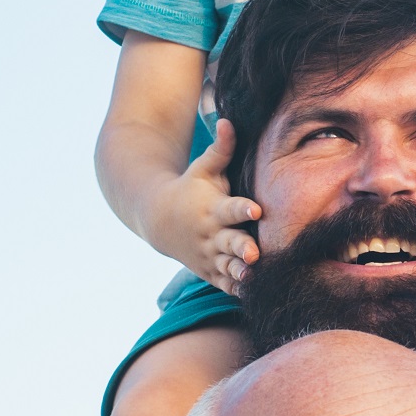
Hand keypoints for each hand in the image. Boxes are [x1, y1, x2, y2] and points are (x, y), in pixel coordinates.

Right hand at [142, 120, 262, 290]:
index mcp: (213, 208)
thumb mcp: (202, 168)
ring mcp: (209, 255)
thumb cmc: (190, 188)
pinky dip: (234, 290)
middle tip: (255, 253)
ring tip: (252, 278)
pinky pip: (223, 283)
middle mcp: (212, 234)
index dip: (243, 210)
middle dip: (241, 249)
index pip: (231, 209)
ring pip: (226, 267)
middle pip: (230, 243)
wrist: (158, 219)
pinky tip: (251, 296)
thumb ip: (220, 148)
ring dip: (239, 274)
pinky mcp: (209, 270)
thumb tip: (228, 119)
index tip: (256, 211)